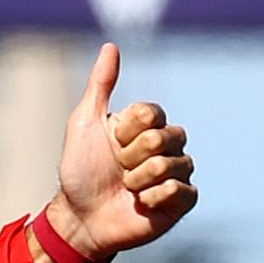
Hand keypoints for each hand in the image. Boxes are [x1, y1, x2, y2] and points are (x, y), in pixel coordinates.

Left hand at [47, 42, 197, 262]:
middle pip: (161, 137)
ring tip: (126, 189)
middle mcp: (167, 144)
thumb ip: (100, 85)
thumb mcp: (84, 124)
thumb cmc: (80, 172)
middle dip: (129, 158)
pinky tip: (141, 204)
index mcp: (147, 124)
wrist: (80, 217)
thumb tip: (111, 46)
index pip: (150, 113)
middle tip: (117, 170)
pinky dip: (152, 198)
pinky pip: (179, 190)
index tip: (110, 145)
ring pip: (169, 164)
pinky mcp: (183, 199)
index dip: (124, 132)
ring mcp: (177, 171)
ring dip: (137, 180)